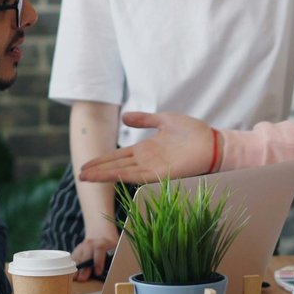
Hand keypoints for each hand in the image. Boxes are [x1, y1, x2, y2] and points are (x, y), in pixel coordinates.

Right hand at [71, 225, 118, 280]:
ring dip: (75, 269)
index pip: (99, 249)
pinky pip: (72, 259)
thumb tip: (115, 273)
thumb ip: (114, 260)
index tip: (98, 272)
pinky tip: (70, 275)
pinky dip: (70, 267)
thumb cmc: (110, 248)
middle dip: (84, 268)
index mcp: (102, 243)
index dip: (98, 261)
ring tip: (74, 279)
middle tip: (82, 279)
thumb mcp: (116, 251)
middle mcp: (91, 243)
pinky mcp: (76, 250)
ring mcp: (82, 246)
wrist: (101, 236)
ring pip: (77, 257)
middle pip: (86, 255)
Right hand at [78, 112, 213, 183]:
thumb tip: (125, 116)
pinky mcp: (162, 174)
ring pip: (123, 172)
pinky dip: (123, 176)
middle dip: (98, 170)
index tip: (86, 164)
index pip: (118, 156)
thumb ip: (145, 119)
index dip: (102, 160)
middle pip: (116, 166)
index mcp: (145, 150)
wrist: (213, 143)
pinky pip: (138, 175)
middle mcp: (146, 161)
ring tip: (86, 177)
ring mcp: (152, 168)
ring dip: (105, 175)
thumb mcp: (164, 120)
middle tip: (80, 174)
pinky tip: (110, 176)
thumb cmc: (193, 132)